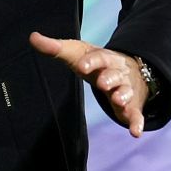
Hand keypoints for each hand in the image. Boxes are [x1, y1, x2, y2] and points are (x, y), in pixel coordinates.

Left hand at [30, 32, 151, 136]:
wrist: (128, 69)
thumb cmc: (94, 62)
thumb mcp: (76, 53)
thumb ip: (55, 48)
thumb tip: (32, 37)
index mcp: (103, 58)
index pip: (98, 57)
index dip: (91, 61)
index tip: (81, 66)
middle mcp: (117, 73)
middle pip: (114, 74)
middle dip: (109, 78)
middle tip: (102, 83)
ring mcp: (125, 90)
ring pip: (126, 92)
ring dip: (123, 96)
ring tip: (118, 100)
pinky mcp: (131, 107)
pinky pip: (136, 115)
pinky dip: (137, 123)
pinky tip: (135, 133)